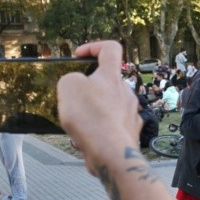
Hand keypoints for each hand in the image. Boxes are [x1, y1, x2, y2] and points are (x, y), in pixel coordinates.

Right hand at [57, 41, 141, 175]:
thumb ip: (71, 78)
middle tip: (74, 101)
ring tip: (79, 124)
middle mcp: (127, 93)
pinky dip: (101, 130)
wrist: (110, 152)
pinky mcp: (131, 133)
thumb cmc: (91, 117)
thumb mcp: (68, 86)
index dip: (94, 47)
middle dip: (90, 89)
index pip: (110, 49)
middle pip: (108, 83)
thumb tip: (77, 85)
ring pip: (110, 106)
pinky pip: (113, 126)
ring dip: (94, 112)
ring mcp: (131, 113)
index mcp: (112, 77)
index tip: (80, 55)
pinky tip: (90, 138)